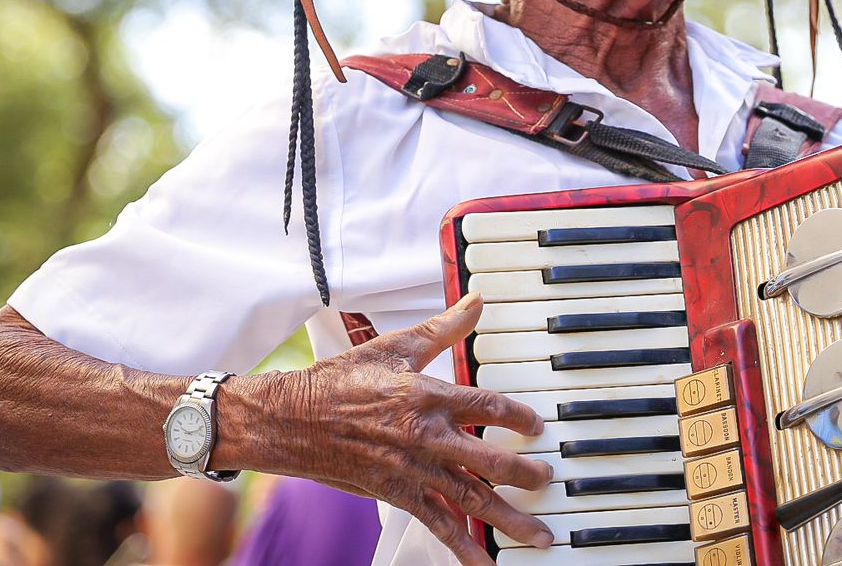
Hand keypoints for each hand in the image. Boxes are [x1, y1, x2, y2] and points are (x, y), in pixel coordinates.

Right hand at [286, 293, 553, 565]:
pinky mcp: (398, 495)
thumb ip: (443, 328)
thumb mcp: (396, 347)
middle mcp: (426, 437)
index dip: (518, 416)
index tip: (537, 426)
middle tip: (548, 481)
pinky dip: (463, 547)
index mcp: (428, 397)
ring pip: (472, 499)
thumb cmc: (340, 382)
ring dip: (509, 520)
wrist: (293, 419)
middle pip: (490, 461)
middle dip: (525, 474)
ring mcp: (413, 471)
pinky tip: (484, 563)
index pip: (487, 406)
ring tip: (538, 535)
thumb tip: (475, 300)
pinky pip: (438, 525)